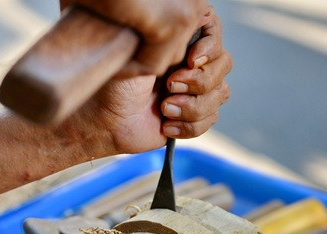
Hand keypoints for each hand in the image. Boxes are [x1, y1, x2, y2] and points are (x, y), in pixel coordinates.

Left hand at [74, 7, 231, 153]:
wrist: (103, 117)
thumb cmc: (114, 77)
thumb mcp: (137, 45)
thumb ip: (168, 29)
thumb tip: (196, 14)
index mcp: (181, 37)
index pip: (215, 33)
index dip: (210, 48)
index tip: (189, 59)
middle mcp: (192, 60)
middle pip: (223, 65)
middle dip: (198, 81)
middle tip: (169, 86)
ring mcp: (195, 88)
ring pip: (220, 94)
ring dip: (192, 106)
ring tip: (164, 109)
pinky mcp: (193, 115)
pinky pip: (210, 119)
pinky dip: (189, 126)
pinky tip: (166, 125)